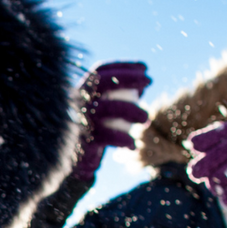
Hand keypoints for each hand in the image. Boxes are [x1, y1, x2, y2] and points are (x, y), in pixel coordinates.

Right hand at [72, 61, 150, 179]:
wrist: (76, 161)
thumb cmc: (96, 131)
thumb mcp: (107, 112)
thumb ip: (122, 97)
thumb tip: (144, 83)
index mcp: (81, 91)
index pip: (101, 70)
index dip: (123, 66)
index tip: (144, 67)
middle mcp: (77, 101)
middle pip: (103, 81)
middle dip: (128, 77)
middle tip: (150, 80)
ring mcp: (80, 119)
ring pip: (109, 107)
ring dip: (133, 110)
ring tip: (146, 118)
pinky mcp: (84, 139)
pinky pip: (109, 136)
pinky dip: (125, 139)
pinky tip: (133, 145)